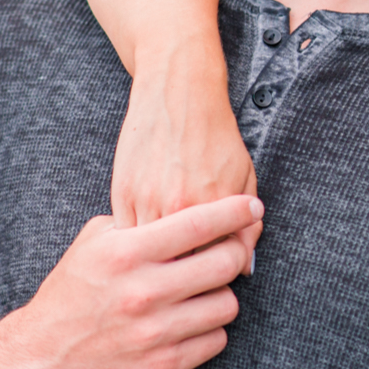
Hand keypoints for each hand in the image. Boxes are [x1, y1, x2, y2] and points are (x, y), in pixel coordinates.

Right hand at [0, 195, 262, 368]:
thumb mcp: (95, 242)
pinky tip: (192, 320)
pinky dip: (211, 328)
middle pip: (226, 263)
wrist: (43, 356)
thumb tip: (194, 202)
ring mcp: (154, 332)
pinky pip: (217, 339)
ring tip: (203, 291)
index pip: (200, 223)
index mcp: (126, 253)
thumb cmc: (75, 289)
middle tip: (229, 251)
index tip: (252, 207)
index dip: (236, 211)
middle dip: (234, 253)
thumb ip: (141, 220)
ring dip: (222, 294)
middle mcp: (142, 292)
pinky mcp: (163, 365)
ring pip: (228, 304)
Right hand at [112, 42, 259, 270]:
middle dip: (189, 273)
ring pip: (150, 254)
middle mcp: (175, 205)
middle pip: (180, 263)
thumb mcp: (245, 176)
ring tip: (172, 263)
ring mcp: (144, 200)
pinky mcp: (120, 193)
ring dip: (161, 263)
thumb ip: (248, 225)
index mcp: (211, 204)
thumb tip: (246, 267)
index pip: (215, 261)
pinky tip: (149, 247)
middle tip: (195, 271)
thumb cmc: (217, 135)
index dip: (218, 271)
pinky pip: (128, 236)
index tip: (218, 270)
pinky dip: (139, 246)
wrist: (179, 95)